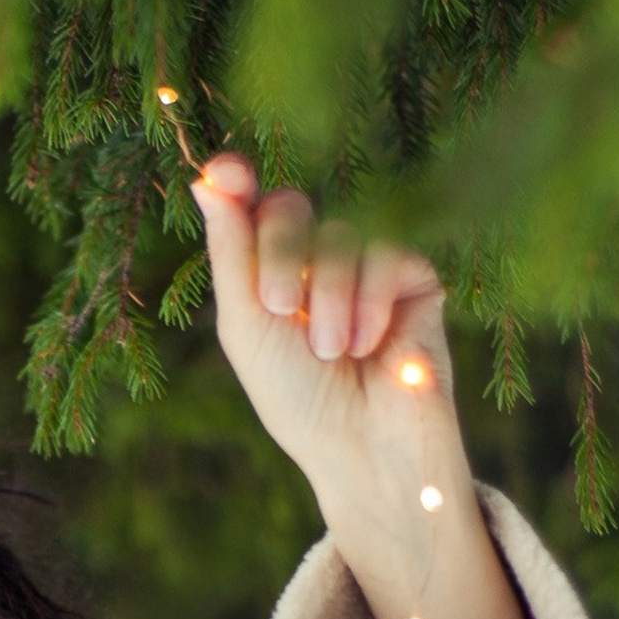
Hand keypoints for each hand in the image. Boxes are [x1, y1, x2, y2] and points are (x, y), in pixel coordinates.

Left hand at [191, 153, 526, 618]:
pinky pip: (386, 250)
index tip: (225, 172)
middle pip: (288, 208)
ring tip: (332, 352)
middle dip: (278, 255)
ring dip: (326, 296)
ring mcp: (367, 267)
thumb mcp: (247, 326)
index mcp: (269, 276)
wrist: (361, 447)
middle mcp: (315, 264)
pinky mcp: (415, 278)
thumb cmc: (296, 400)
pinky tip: (370, 344)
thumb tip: (204, 178)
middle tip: (278, 306)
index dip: (237, 184)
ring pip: (339, 233)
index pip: (252, 209)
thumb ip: (230, 252)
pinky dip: (368, 299)